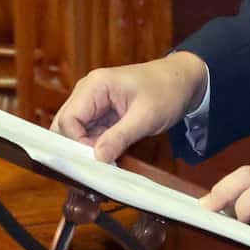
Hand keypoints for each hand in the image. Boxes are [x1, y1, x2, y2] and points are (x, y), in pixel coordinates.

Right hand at [51, 52, 208, 162]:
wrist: (183, 81)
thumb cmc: (166, 91)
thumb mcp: (145, 117)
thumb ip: (120, 137)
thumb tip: (97, 158)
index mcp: (95, 86)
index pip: (69, 119)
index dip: (76, 144)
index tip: (95, 162)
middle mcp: (89, 92)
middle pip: (66, 126)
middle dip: (77, 148)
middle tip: (95, 168)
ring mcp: (95, 103)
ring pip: (76, 133)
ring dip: (88, 150)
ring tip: (105, 166)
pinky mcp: (103, 114)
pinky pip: (90, 134)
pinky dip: (97, 148)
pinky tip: (109, 160)